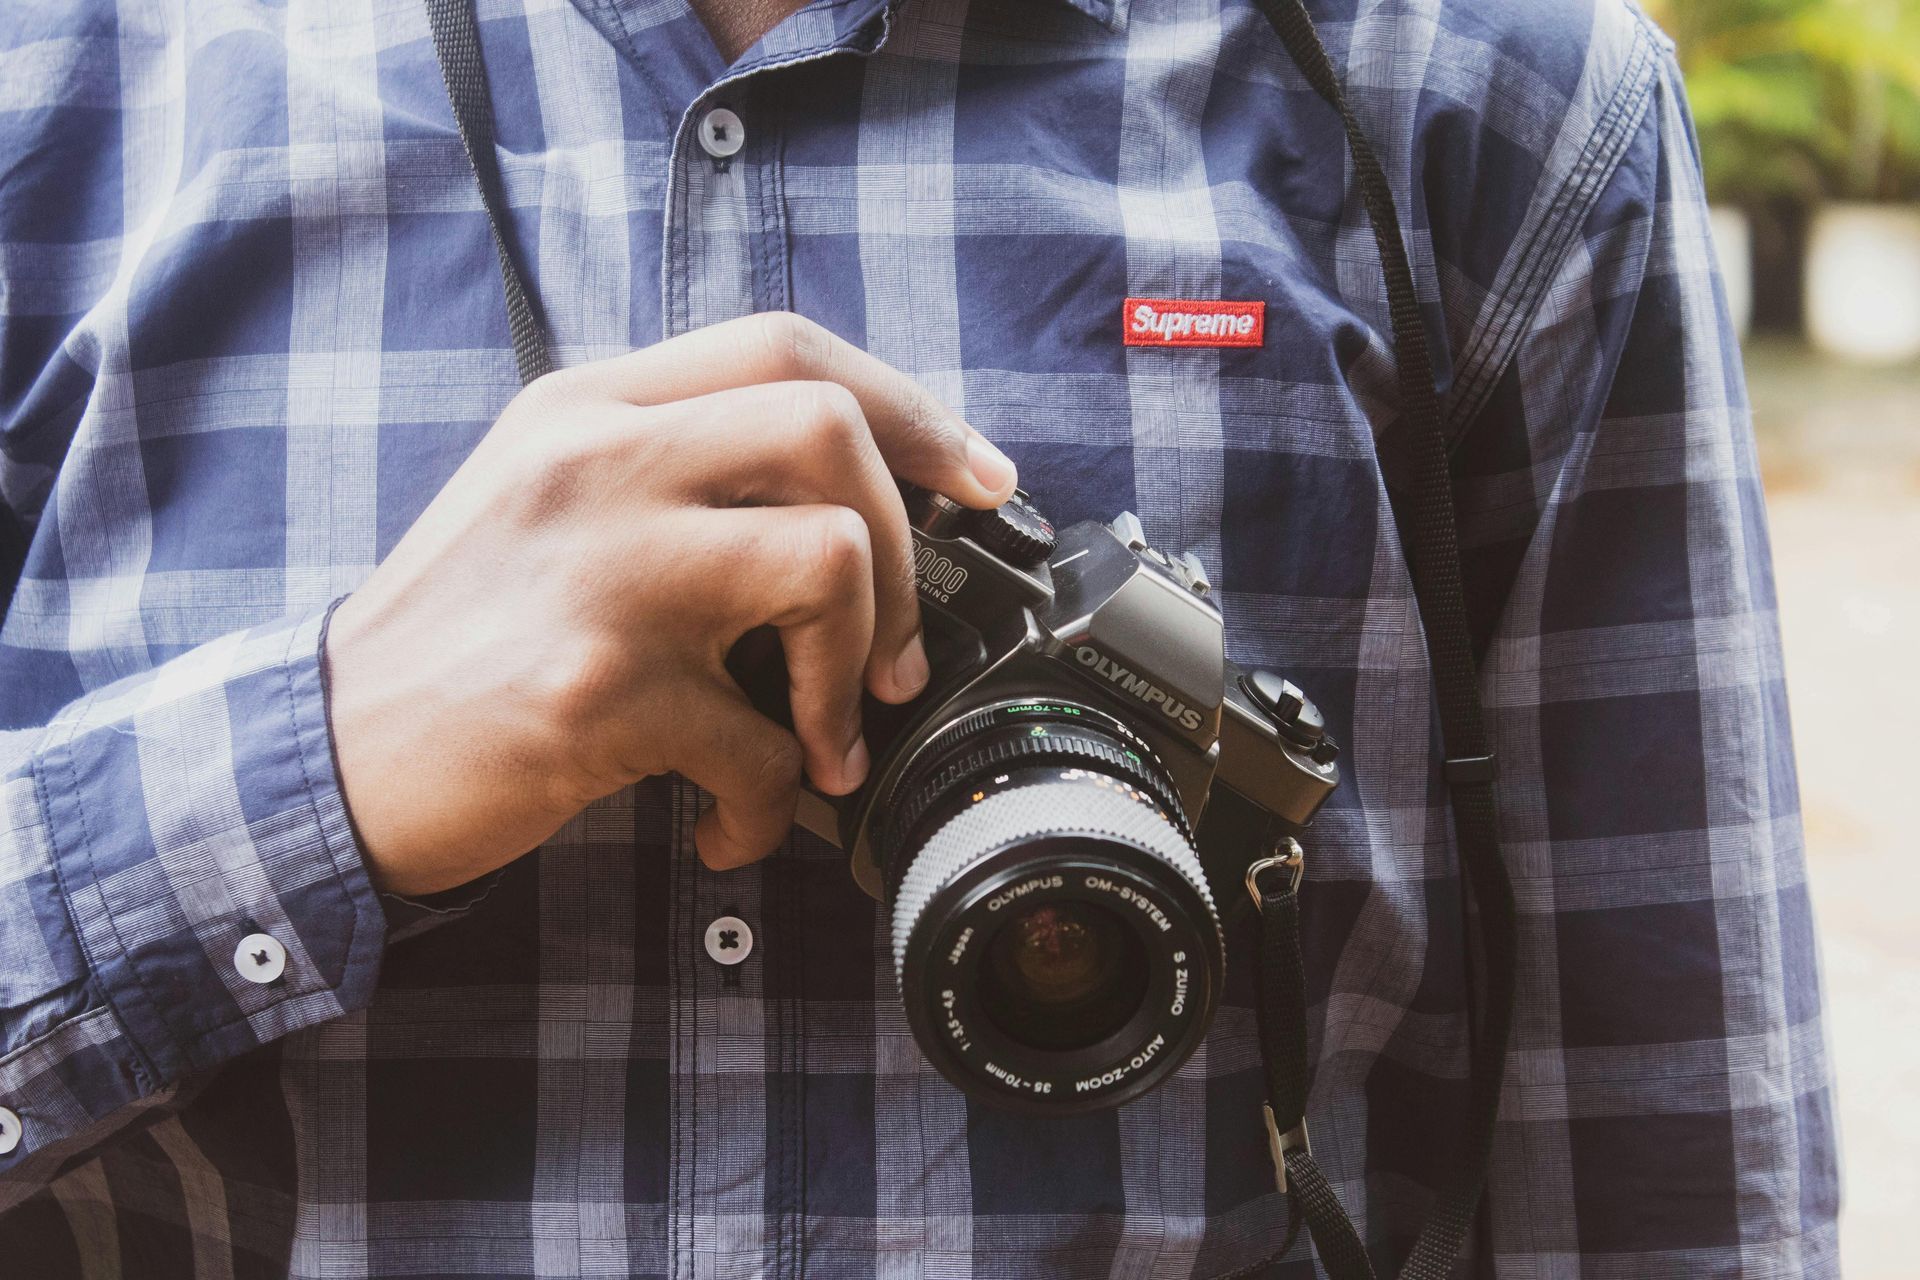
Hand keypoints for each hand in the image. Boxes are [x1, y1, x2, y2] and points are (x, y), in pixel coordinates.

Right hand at [324, 313, 1016, 894]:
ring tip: (822, 743)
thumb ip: (668, 471)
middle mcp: (595, 463)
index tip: (980, 477)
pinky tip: (733, 827)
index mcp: (588, 408)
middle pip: (828, 429)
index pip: (785, 348)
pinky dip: (774, 805)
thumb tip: (843, 509)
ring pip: (828, 562)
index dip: (910, 406)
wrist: (328, 755)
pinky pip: (763, 742)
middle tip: (899, 651)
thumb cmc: (458, 637)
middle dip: (906, 548)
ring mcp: (599, 571)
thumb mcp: (541, 499)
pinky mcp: (600, 691)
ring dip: (856, 675)